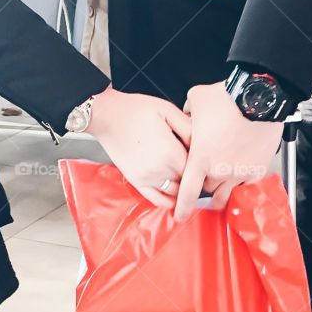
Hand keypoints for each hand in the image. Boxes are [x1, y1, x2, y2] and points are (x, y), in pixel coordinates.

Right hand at [90, 87, 191, 207]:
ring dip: (182, 187)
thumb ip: (188, 127)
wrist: (108, 116)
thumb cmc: (136, 110)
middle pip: (187, 180)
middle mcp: (161, 169)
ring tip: (187, 180)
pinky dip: (167, 201)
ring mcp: (148, 178)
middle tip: (197, 168)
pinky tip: (174, 199)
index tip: (204, 158)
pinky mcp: (136, 181)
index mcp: (172, 152)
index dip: (202, 163)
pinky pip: (156, 199)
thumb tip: (203, 142)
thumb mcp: (168, 110)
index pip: (197, 167)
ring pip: (175, 192)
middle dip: (193, 175)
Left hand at [175, 81, 283, 220]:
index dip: (182, 208)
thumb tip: (187, 118)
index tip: (179, 216)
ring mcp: (240, 173)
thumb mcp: (196, 99)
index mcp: (200, 159)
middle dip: (204, 183)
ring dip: (221, 190)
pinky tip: (239, 182)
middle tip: (205, 173)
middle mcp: (220, 171)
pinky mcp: (257, 170)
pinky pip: (247, 188)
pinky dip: (241, 187)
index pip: (188, 192)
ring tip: (221, 184)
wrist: (259, 98)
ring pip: (226, 193)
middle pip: (207, 190)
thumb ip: (187, 114)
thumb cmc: (227, 98)